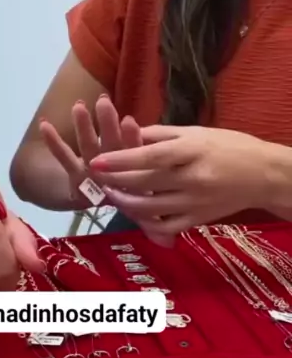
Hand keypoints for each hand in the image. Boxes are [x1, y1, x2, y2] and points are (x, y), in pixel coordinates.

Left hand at [39, 95, 140, 206]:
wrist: (106, 199)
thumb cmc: (129, 173)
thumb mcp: (139, 162)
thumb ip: (137, 143)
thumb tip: (130, 119)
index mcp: (136, 166)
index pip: (135, 151)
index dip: (132, 138)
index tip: (128, 120)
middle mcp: (115, 174)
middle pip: (112, 149)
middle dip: (107, 125)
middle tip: (103, 102)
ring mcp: (94, 177)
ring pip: (88, 149)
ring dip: (83, 127)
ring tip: (78, 106)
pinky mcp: (76, 179)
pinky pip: (65, 158)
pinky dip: (54, 142)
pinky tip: (44, 124)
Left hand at [90, 125, 272, 236]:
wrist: (263, 175)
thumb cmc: (229, 147)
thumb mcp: (196, 132)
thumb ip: (161, 135)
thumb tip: (128, 131)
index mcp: (192, 152)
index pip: (150, 157)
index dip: (121, 161)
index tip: (97, 161)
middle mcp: (192, 179)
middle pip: (144, 183)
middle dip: (115, 182)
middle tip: (95, 178)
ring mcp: (194, 203)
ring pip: (149, 209)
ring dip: (124, 204)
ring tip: (111, 194)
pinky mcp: (197, 220)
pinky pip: (165, 227)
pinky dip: (146, 224)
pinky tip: (135, 214)